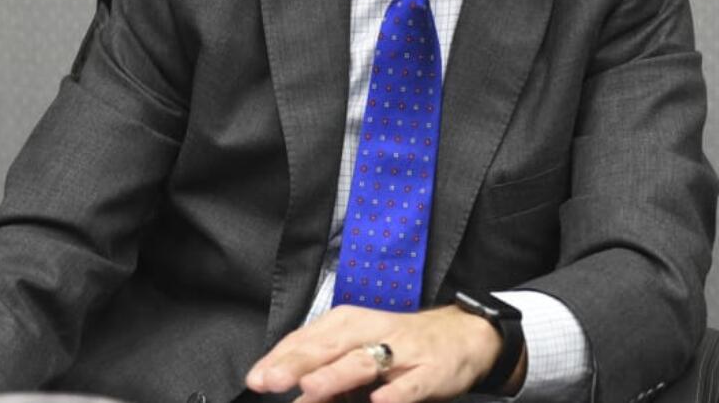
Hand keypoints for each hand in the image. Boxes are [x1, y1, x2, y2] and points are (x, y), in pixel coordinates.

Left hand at [245, 304, 509, 402]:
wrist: (463, 336)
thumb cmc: (402, 345)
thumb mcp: (360, 351)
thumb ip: (325, 373)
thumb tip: (292, 396)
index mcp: (350, 324)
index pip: (309, 338)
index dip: (282, 357)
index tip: (256, 378)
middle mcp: (373, 331)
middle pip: (331, 346)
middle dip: (300, 363)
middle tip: (271, 380)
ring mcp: (403, 351)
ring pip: (366, 361)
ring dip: (337, 374)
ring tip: (312, 387)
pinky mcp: (431, 370)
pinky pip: (412, 384)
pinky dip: (396, 392)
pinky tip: (380, 401)